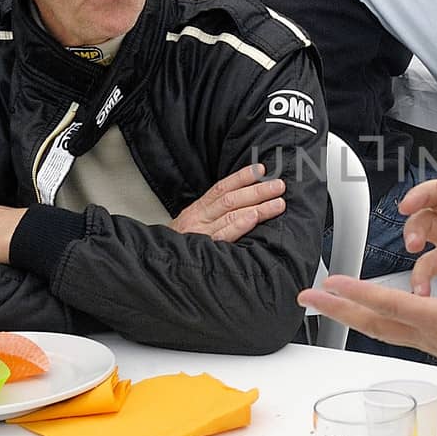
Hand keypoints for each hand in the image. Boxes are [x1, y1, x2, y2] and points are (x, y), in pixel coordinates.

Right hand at [171, 163, 285, 240]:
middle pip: (231, 199)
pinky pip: (223, 236)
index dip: (242, 177)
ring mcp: (201, 234)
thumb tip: (244, 203)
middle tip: (279, 186)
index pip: (221, 188)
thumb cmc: (181, 246)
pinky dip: (239, 225)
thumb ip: (213, 214)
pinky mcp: (205, 250)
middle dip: (257, 190)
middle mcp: (199, 218)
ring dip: (258, 207)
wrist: (157, 266)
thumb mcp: (193, 224)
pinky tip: (253, 218)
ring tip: (278, 203)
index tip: (261, 169)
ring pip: (231, 214)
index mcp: (197, 210)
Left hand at [299, 222, 436, 405]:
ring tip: (325, 306)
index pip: (390, 302)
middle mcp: (427, 334)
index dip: (359, 291)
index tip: (331, 283)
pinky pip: (394, 333)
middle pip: (371, 321)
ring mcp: (429, 343)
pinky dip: (373, 322)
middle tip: (306, 298)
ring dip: (349, 316)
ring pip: (379, 329)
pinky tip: (366, 316)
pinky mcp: (435, 347)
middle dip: (336, 309)